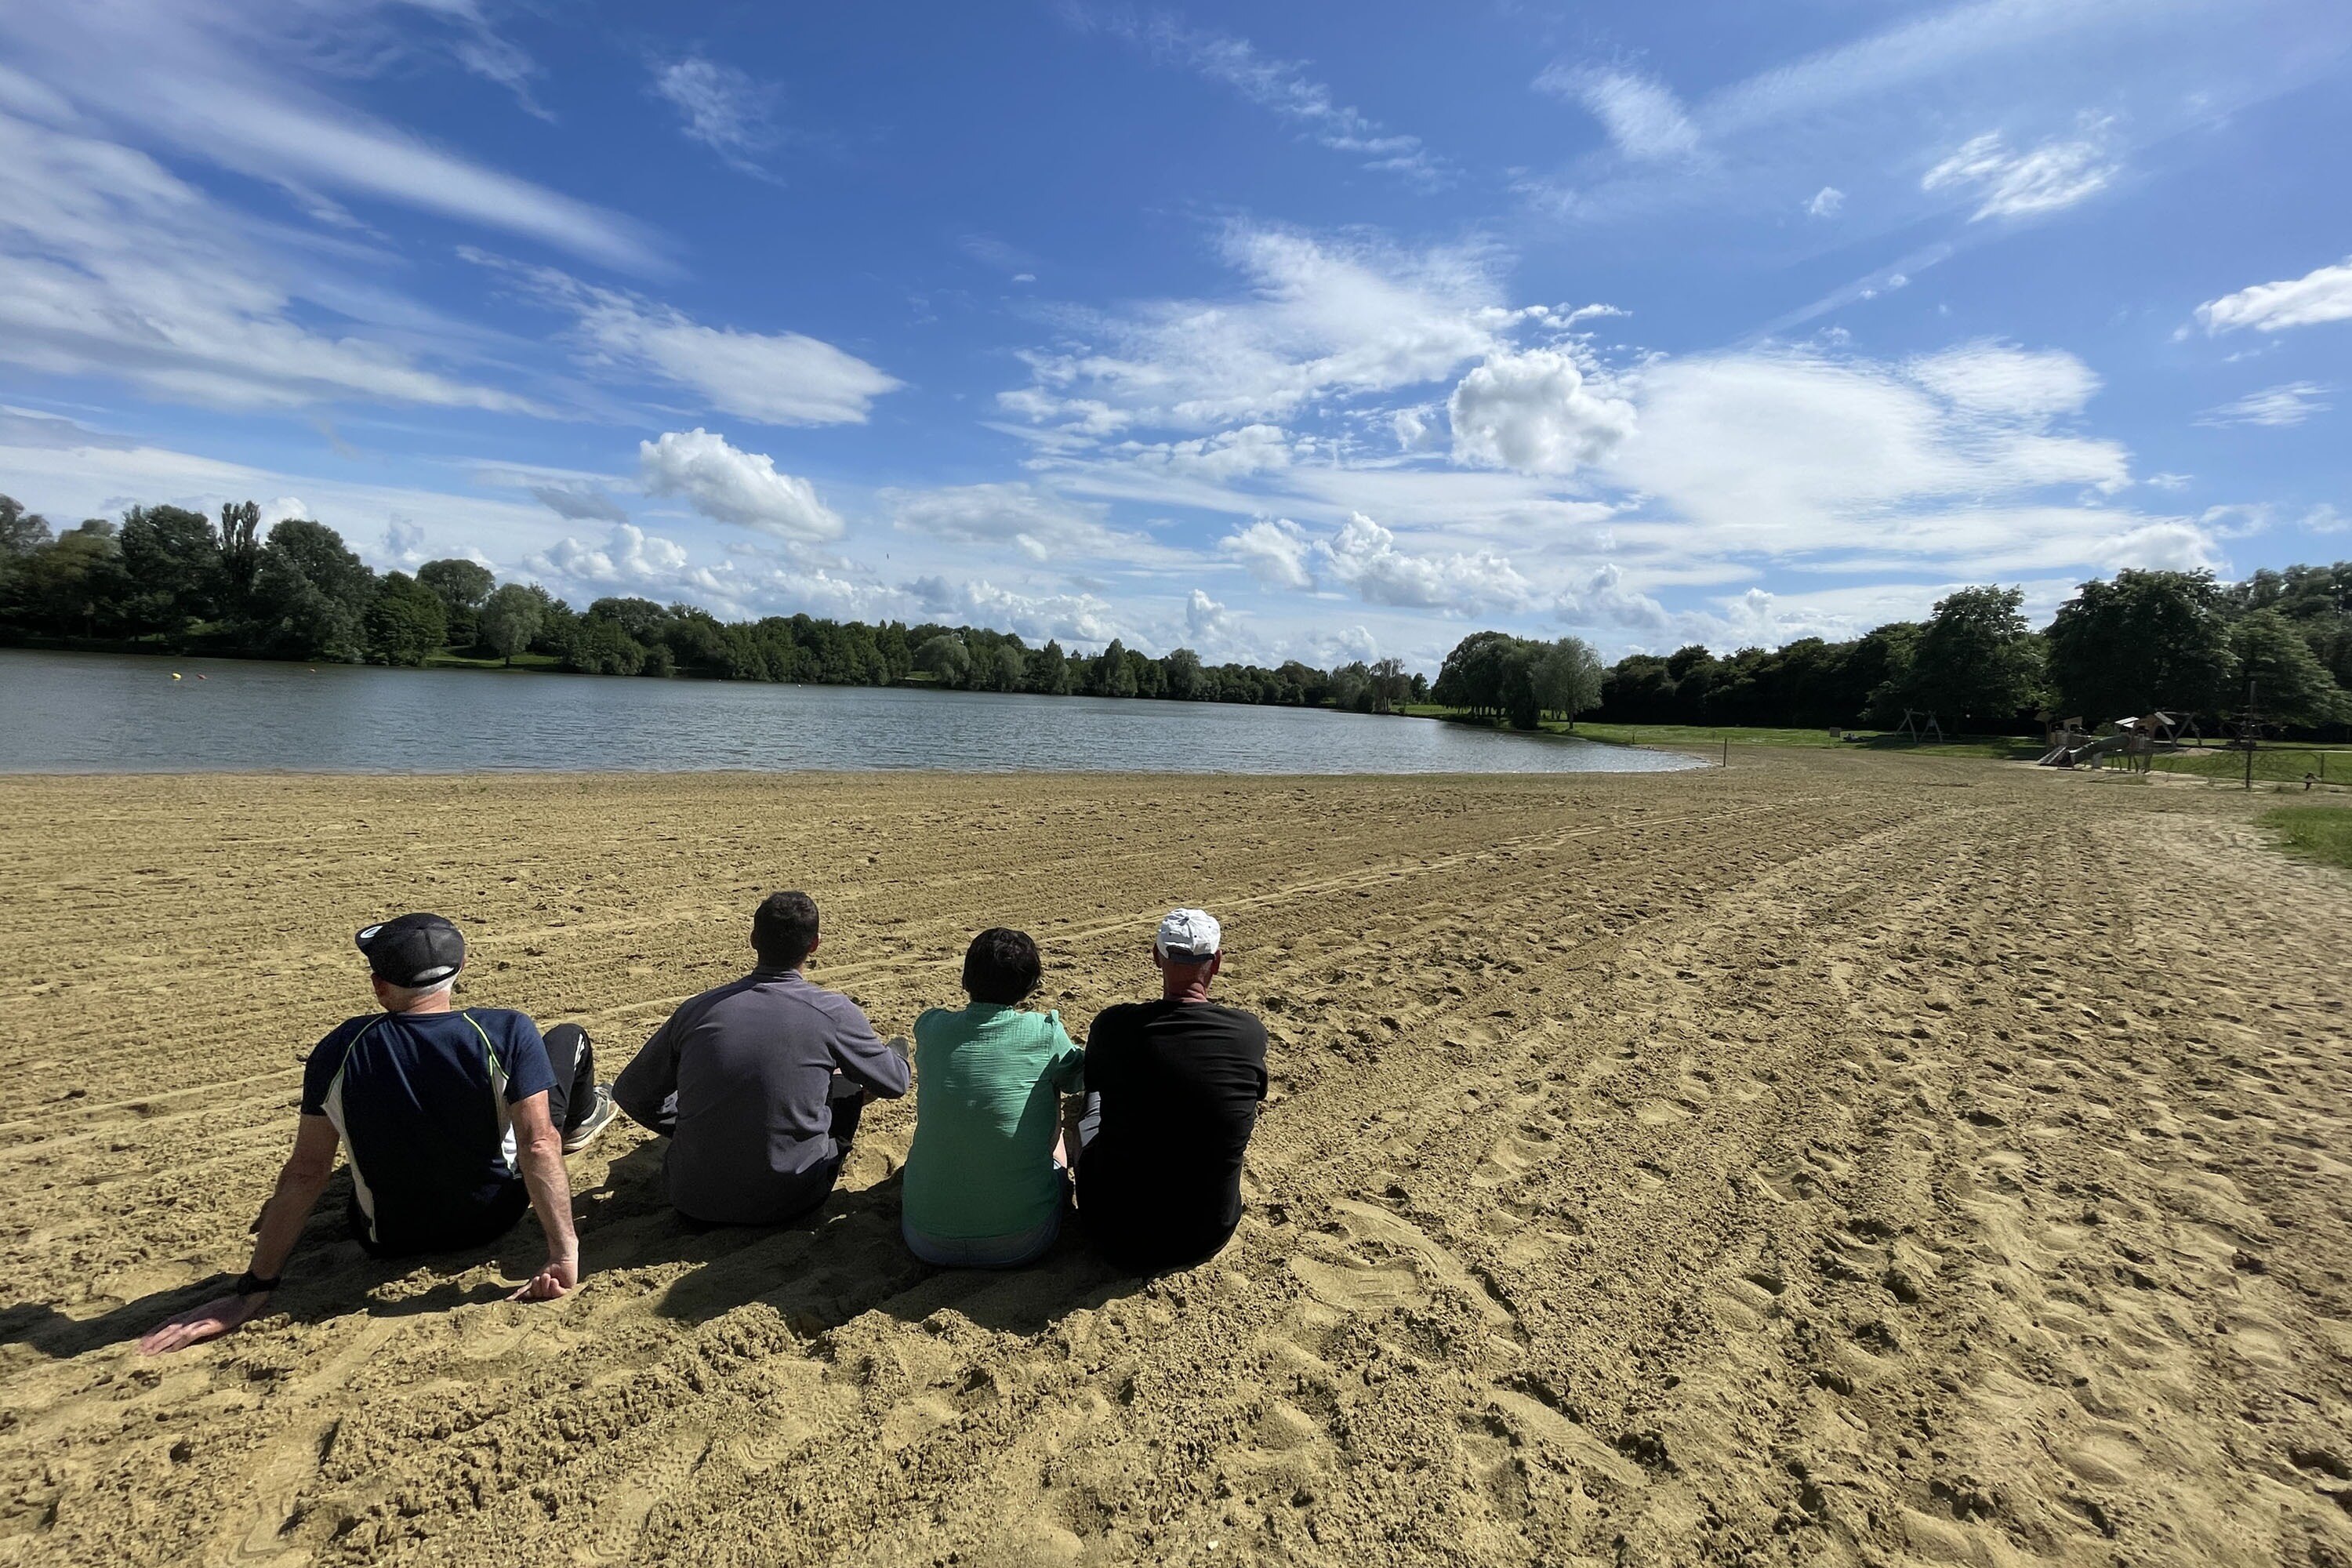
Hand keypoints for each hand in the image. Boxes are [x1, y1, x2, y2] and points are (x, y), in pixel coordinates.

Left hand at [139, 1290, 267, 1354]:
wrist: (245, 1300)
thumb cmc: (231, 1308)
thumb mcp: (211, 1316)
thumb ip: (198, 1327)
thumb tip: (186, 1338)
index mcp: (192, 1313)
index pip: (168, 1322)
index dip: (155, 1331)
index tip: (143, 1340)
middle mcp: (192, 1316)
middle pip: (167, 1328)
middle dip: (152, 1339)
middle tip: (139, 1350)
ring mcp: (198, 1319)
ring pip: (174, 1332)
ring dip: (160, 1342)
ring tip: (148, 1351)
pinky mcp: (207, 1324)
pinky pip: (189, 1335)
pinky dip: (178, 1342)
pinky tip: (170, 1350)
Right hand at [510, 1252, 577, 1301]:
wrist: (560, 1258)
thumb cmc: (547, 1269)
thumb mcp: (532, 1282)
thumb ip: (522, 1292)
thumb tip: (506, 1301)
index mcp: (542, 1296)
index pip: (532, 1299)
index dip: (529, 1295)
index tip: (524, 1292)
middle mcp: (550, 1297)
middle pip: (540, 1297)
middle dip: (538, 1287)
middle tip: (539, 1277)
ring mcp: (559, 1294)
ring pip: (548, 1295)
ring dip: (545, 1285)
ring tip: (547, 1276)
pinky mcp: (567, 1291)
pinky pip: (558, 1294)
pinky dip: (554, 1286)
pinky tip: (555, 1280)